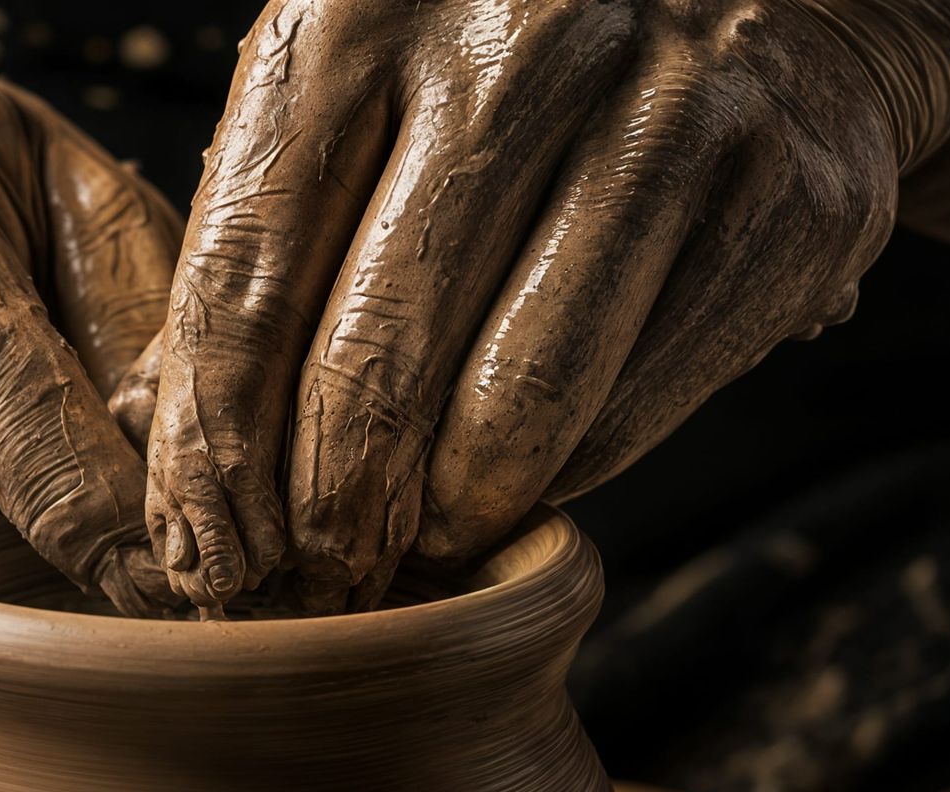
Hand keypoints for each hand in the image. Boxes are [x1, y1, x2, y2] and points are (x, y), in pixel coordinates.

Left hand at [146, 0, 949, 611]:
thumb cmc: (503, 66)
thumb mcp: (357, 96)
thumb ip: (266, 238)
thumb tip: (166, 434)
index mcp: (361, 10)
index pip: (244, 280)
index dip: (212, 449)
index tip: (201, 551)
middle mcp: (517, 41)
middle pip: (371, 361)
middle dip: (325, 513)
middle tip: (314, 577)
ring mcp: (665, 114)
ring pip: (513, 409)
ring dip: (446, 519)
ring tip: (416, 543)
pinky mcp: (783, 204)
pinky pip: (629, 411)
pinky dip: (559, 479)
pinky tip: (523, 478)